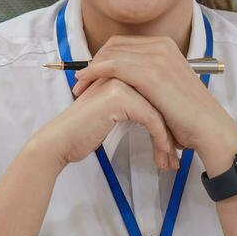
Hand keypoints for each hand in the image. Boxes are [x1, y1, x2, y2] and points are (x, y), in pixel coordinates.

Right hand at [29, 77, 180, 172]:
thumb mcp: (112, 113)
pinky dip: (160, 141)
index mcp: (122, 73)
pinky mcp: (120, 98)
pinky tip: (161, 158)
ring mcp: (121, 83)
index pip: (156, 94)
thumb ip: (132, 106)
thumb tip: (159, 117)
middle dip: (172, 132)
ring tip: (170, 162)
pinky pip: (151, 119)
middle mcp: (123, 73)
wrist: (60, 141)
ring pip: (159, 111)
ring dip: (167, 140)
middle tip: (176, 156)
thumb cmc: (83, 131)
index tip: (175, 145)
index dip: (168, 121)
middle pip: (160, 101)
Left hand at [70, 36, 236, 173]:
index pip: (122, 44)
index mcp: (165, 46)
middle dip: (94, 62)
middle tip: (81, 83)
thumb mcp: (166, 89)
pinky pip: (113, 65)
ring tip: (79, 88)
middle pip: (114, 46)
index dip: (102, 58)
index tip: (90, 76)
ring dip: (90, 70)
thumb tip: (125, 83)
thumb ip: (147, 80)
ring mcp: (157, 57)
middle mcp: (161, 46)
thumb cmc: (188, 116)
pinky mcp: (151, 73)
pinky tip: (84, 83)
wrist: (207, 128)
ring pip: (111, 54)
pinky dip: (94, 72)